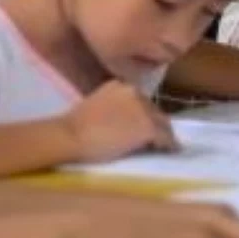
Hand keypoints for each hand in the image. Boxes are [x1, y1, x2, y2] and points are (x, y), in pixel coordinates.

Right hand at [62, 81, 177, 162]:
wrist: (69, 136)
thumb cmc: (74, 126)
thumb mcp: (97, 106)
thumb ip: (115, 108)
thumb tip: (126, 123)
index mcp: (120, 85)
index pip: (140, 102)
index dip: (144, 116)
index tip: (143, 128)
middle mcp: (135, 91)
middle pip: (154, 111)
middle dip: (155, 125)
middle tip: (156, 140)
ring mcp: (143, 109)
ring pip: (162, 124)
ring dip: (162, 136)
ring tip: (163, 147)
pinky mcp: (148, 127)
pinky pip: (165, 138)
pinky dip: (168, 146)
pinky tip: (168, 152)